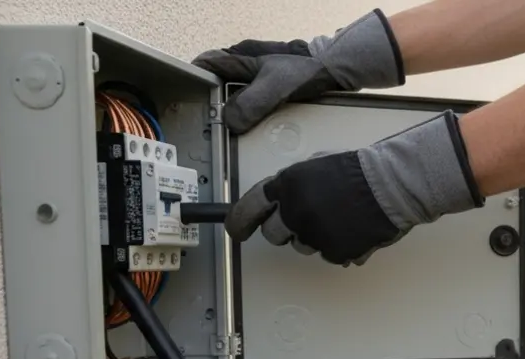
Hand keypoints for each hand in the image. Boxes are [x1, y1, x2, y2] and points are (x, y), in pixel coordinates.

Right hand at [192, 10, 403, 133]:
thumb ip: (252, 102)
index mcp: (241, 59)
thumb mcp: (276, 86)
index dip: (194, 79)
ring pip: (236, 99)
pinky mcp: (273, 94)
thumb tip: (230, 121)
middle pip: (219, 86)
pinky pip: (254, 107)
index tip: (186, 98)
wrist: (338, 70)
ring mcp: (260, 82)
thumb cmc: (308, 70)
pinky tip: (251, 132)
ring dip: (233, 115)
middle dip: (212, 104)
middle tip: (206, 124)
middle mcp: (247, 69)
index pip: (207, 65)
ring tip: (227, 133)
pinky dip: (250, 119)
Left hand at [225, 111, 484, 265]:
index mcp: (287, 185)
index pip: (249, 208)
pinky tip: (350, 228)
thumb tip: (279, 201)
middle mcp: (295, 211)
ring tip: (337, 218)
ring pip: (301, 246)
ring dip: (313, 236)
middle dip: (285, 229)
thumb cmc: (359, 171)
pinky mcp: (334, 251)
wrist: (391, 186)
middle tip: (304, 220)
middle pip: (274, 234)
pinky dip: (336, 245)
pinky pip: (327, 254)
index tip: (235, 230)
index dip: (239, 222)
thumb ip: (292, 185)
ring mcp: (314, 234)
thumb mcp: (315, 165)